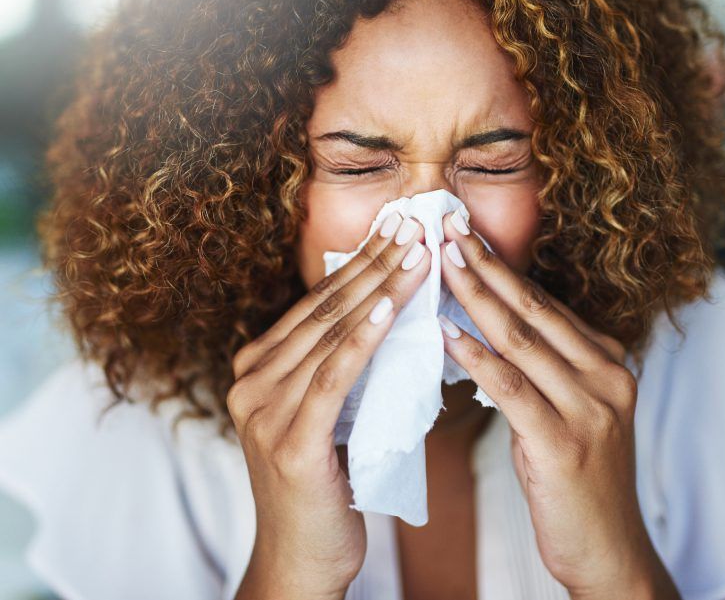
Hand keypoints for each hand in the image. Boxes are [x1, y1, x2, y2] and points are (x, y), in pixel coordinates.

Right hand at [227, 211, 430, 599]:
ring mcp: (264, 410)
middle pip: (324, 309)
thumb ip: (337, 363)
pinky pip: (333, 377)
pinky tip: (392, 308)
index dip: (359, 261)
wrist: (303, 558)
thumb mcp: (326, 411)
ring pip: (332, 334)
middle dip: (374, 262)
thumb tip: (385, 309)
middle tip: (413, 224)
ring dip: (380, 288)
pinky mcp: (289, 441)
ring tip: (416, 253)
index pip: (317, 303)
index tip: (397, 229)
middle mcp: (251, 381)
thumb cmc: (323, 481)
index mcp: (257, 368)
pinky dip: (364, 339)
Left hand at [437, 210, 675, 598]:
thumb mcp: (566, 409)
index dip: (504, 267)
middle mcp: (606, 376)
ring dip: (476, 295)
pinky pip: (511, 387)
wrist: (607, 549)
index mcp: (607, 362)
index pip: (547, 303)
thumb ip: (540, 366)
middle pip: (534, 309)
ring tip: (442, 262)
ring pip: (521, 339)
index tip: (467, 235)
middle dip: (488, 265)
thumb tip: (488, 321)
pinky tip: (445, 330)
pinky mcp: (563, 442)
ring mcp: (590, 408)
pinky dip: (475, 355)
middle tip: (450, 227)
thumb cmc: (576, 476)